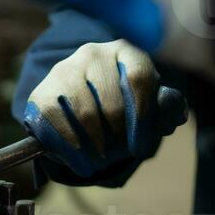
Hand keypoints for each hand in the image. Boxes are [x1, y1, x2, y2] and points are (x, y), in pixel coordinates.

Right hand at [22, 40, 189, 179]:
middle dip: (118, 136)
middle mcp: (93, 54)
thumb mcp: (148, 102)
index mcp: (126, 50)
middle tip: (120, 155)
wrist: (80, 101)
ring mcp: (64, 70)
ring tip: (101, 162)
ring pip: (83, 113)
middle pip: (110, 100)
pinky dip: (70, 149)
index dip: (142, 116)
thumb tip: (173, 113)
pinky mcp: (41, 92)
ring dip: (95, 145)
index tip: (140, 146)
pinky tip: (81, 163)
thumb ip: (165, 108)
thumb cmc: (123, 102)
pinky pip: (54, 123)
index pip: (138, 77)